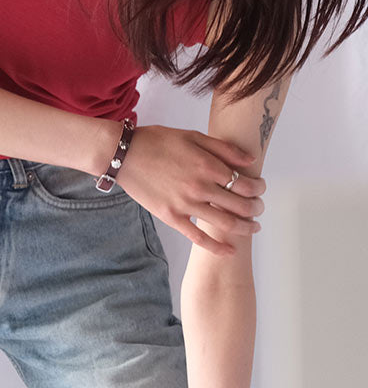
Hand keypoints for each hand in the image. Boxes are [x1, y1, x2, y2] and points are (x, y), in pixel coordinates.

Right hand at [114, 124, 265, 255]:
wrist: (126, 155)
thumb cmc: (158, 142)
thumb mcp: (193, 136)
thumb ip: (223, 149)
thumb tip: (250, 161)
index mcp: (207, 165)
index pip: (244, 182)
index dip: (258, 189)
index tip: (261, 190)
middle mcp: (200, 187)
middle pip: (239, 204)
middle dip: (255, 209)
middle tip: (260, 210)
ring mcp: (185, 204)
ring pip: (224, 222)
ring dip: (244, 228)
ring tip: (253, 228)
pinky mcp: (172, 217)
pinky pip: (198, 237)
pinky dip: (216, 246)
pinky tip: (229, 251)